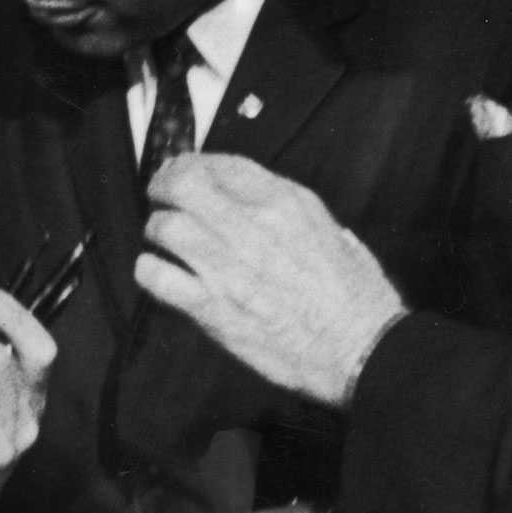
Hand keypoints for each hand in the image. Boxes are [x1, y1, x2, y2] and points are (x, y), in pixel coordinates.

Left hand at [136, 154, 404, 407]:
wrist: (361, 350)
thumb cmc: (356, 297)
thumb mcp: (333, 231)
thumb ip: (292, 211)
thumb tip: (260, 203)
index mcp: (285, 203)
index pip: (222, 164)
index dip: (193, 163)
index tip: (184, 171)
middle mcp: (251, 228)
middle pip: (183, 185)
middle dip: (163, 185)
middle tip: (160, 195)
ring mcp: (228, 267)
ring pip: (164, 227)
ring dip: (157, 229)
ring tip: (163, 239)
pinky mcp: (212, 308)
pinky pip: (158, 278)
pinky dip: (150, 271)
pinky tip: (159, 273)